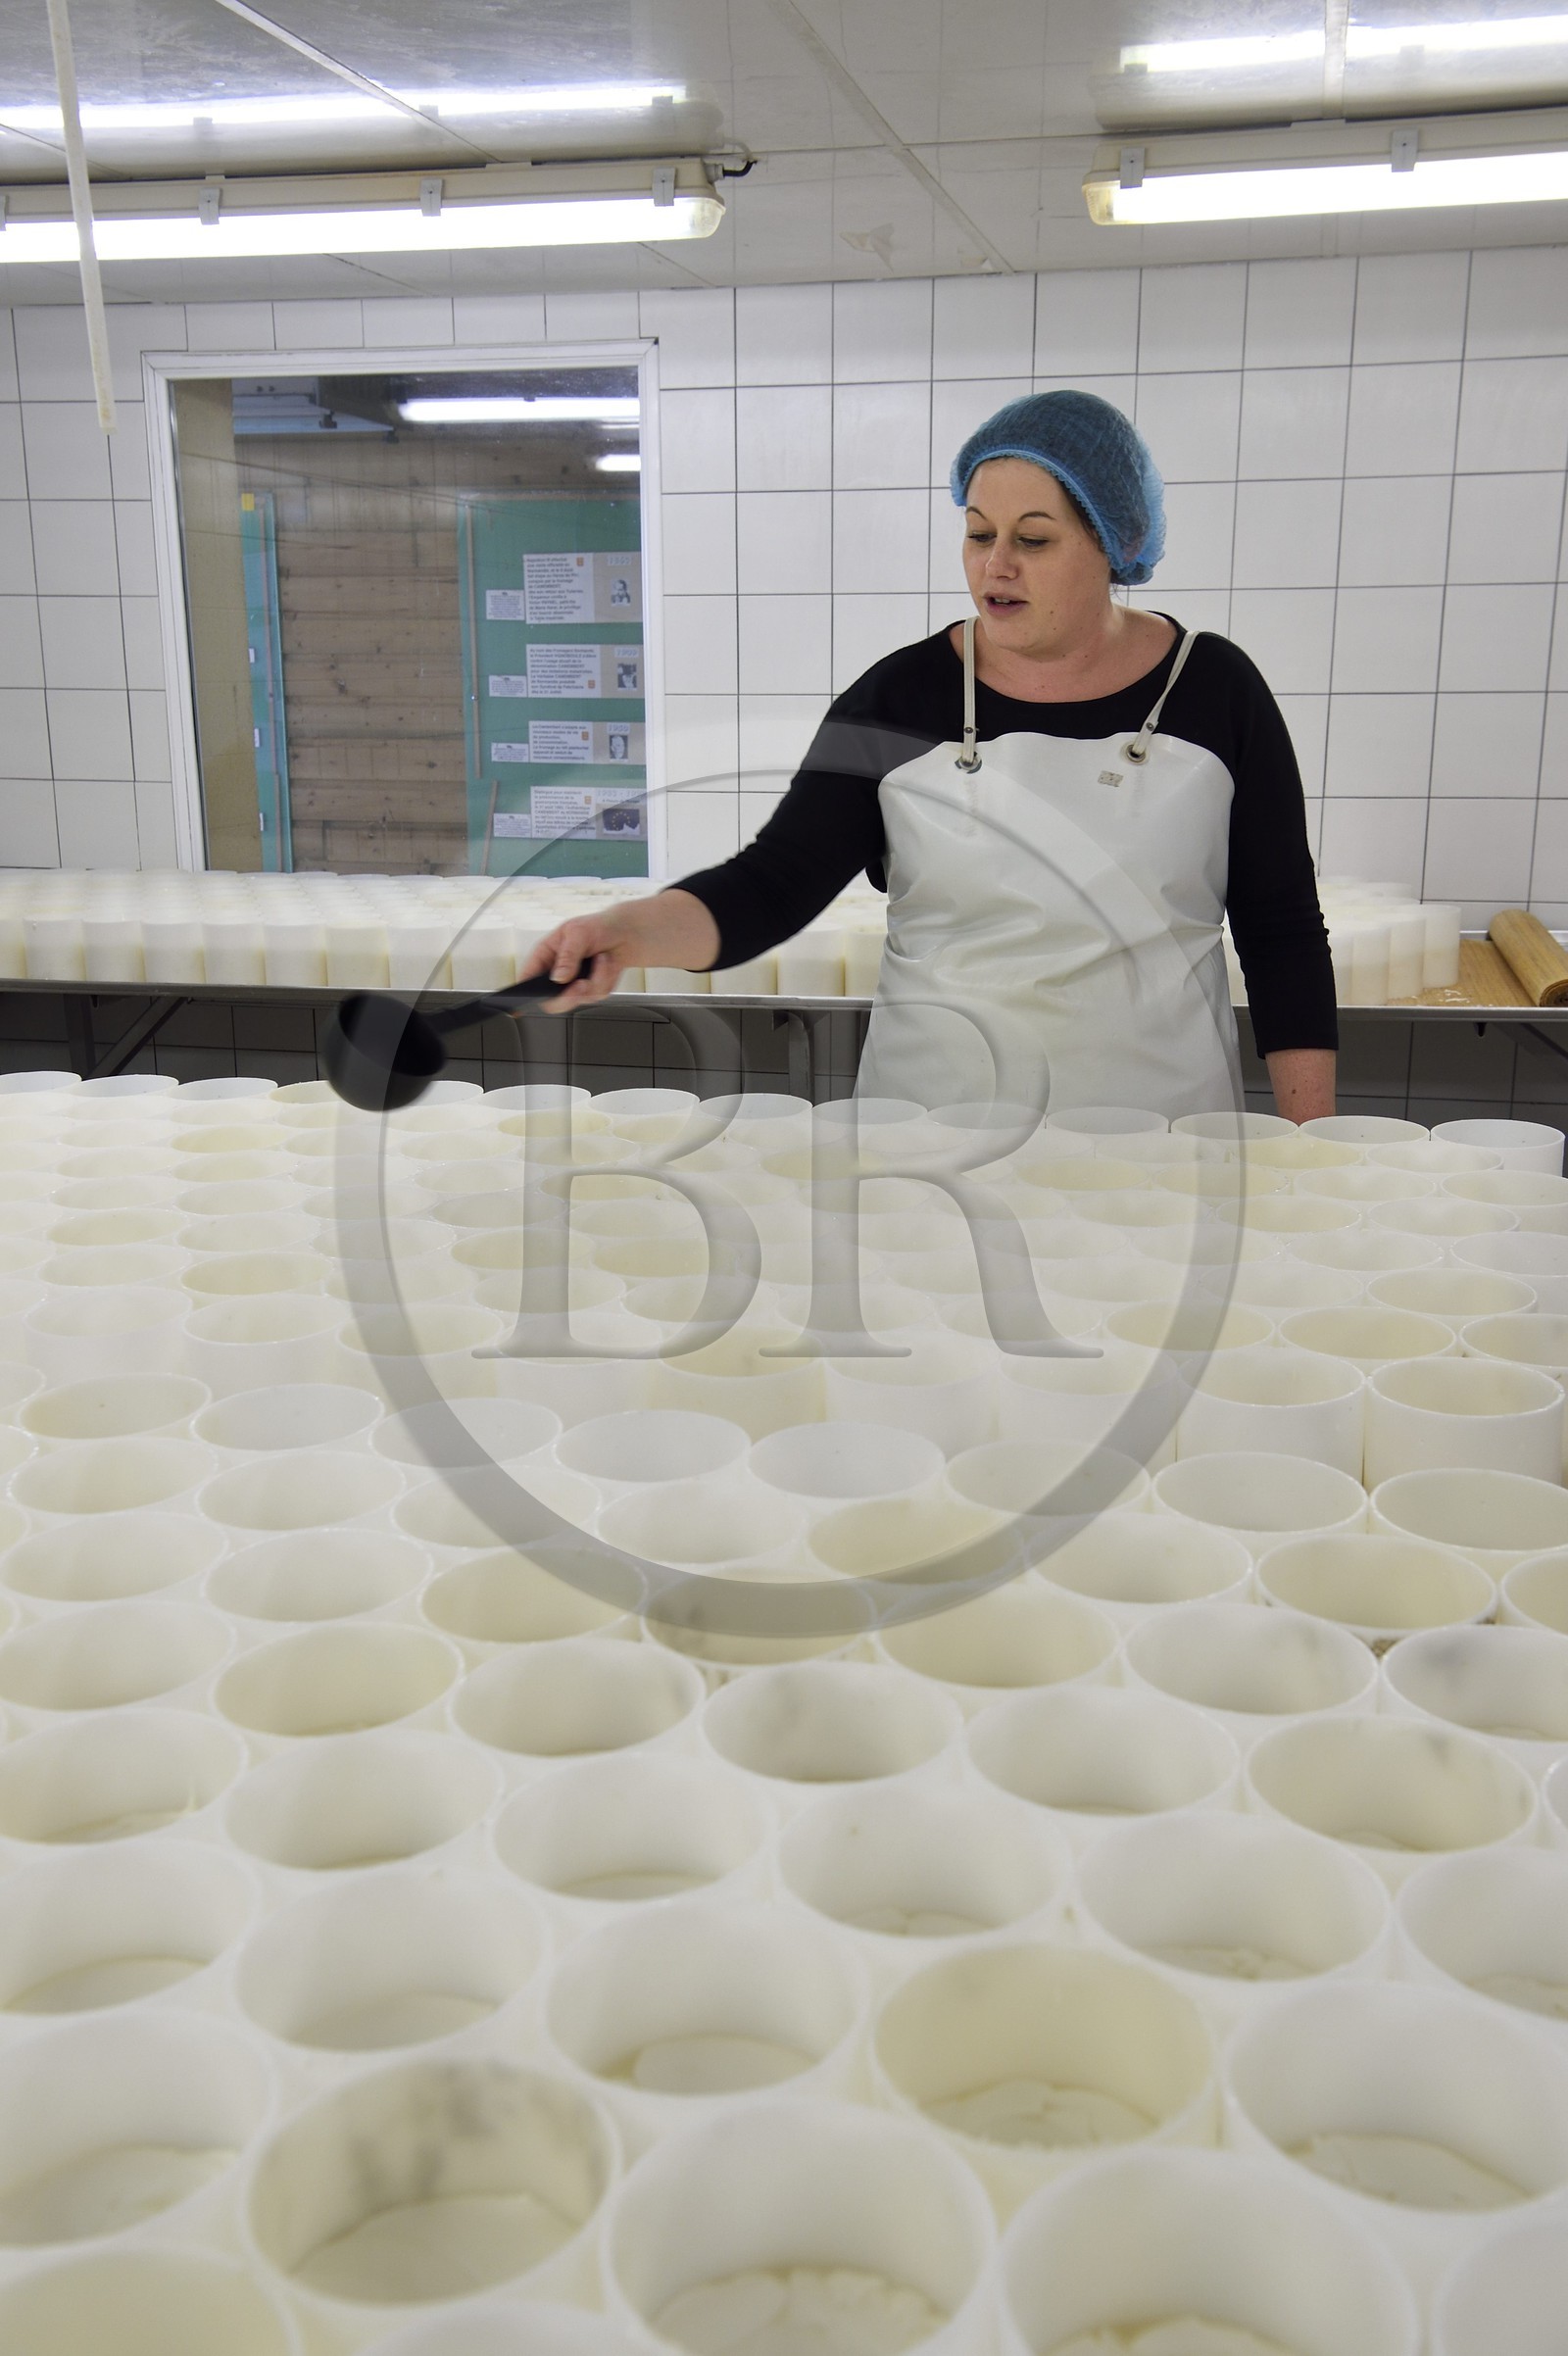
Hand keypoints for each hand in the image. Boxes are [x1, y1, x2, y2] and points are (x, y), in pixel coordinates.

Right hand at [516, 890, 721, 1013]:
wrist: (625, 934)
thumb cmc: (598, 926)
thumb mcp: (579, 933)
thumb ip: (567, 956)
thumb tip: (558, 978)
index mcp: (545, 955)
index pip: (527, 978)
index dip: (522, 993)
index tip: (522, 1005)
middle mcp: (556, 972)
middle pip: (550, 1000)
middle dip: (569, 996)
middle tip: (582, 985)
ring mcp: (573, 984)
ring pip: (577, 1000)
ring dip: (595, 980)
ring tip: (601, 959)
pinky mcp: (591, 990)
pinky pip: (596, 996)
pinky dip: (606, 980)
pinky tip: (608, 965)